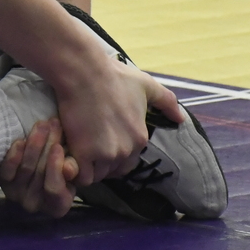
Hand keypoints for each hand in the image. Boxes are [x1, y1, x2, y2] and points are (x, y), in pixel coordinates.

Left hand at [0, 118, 78, 216]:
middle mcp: (34, 204)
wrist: (35, 158)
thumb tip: (69, 169)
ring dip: (35, 144)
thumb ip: (72, 168)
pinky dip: (14, 154)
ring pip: (26, 168)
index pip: (55, 190)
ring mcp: (15, 194)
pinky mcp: (0, 181)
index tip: (58, 147)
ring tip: (42, 125)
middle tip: (54, 124)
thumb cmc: (59, 163)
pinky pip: (6, 170)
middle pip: (40, 174)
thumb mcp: (70, 165)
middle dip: (48, 146)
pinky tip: (21, 140)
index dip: (56, 168)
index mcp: (57, 205)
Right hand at [55, 55, 181, 185]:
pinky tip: (68, 158)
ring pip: (96, 175)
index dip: (114, 154)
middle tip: (87, 149)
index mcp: (140, 138)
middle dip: (101, 164)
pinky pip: (81, 177)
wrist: (84, 73)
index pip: (128, 161)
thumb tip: (180, 118)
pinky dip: (75, 172)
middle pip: (113, 170)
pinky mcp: (84, 154)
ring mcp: (105, 154)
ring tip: (75, 154)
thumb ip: (167, 102)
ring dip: (87, 168)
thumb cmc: (113, 76)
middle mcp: (126, 150)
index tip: (100, 143)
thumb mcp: (146, 85)